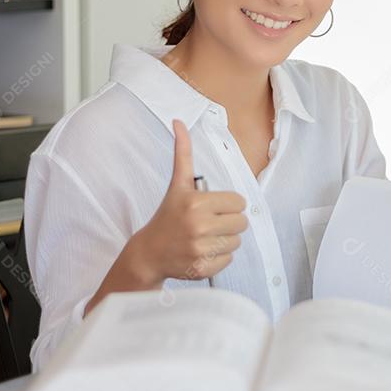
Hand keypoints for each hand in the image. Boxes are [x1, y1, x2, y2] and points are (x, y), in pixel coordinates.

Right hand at [132, 119, 247, 282]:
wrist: (149, 252)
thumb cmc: (168, 215)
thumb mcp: (177, 184)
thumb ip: (183, 153)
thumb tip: (179, 121)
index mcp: (196, 203)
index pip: (239, 203)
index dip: (229, 205)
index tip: (213, 208)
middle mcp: (198, 226)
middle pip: (241, 223)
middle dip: (229, 222)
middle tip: (210, 223)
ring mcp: (200, 249)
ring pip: (236, 242)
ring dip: (225, 240)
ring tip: (205, 237)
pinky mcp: (202, 268)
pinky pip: (228, 260)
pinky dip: (218, 257)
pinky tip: (202, 251)